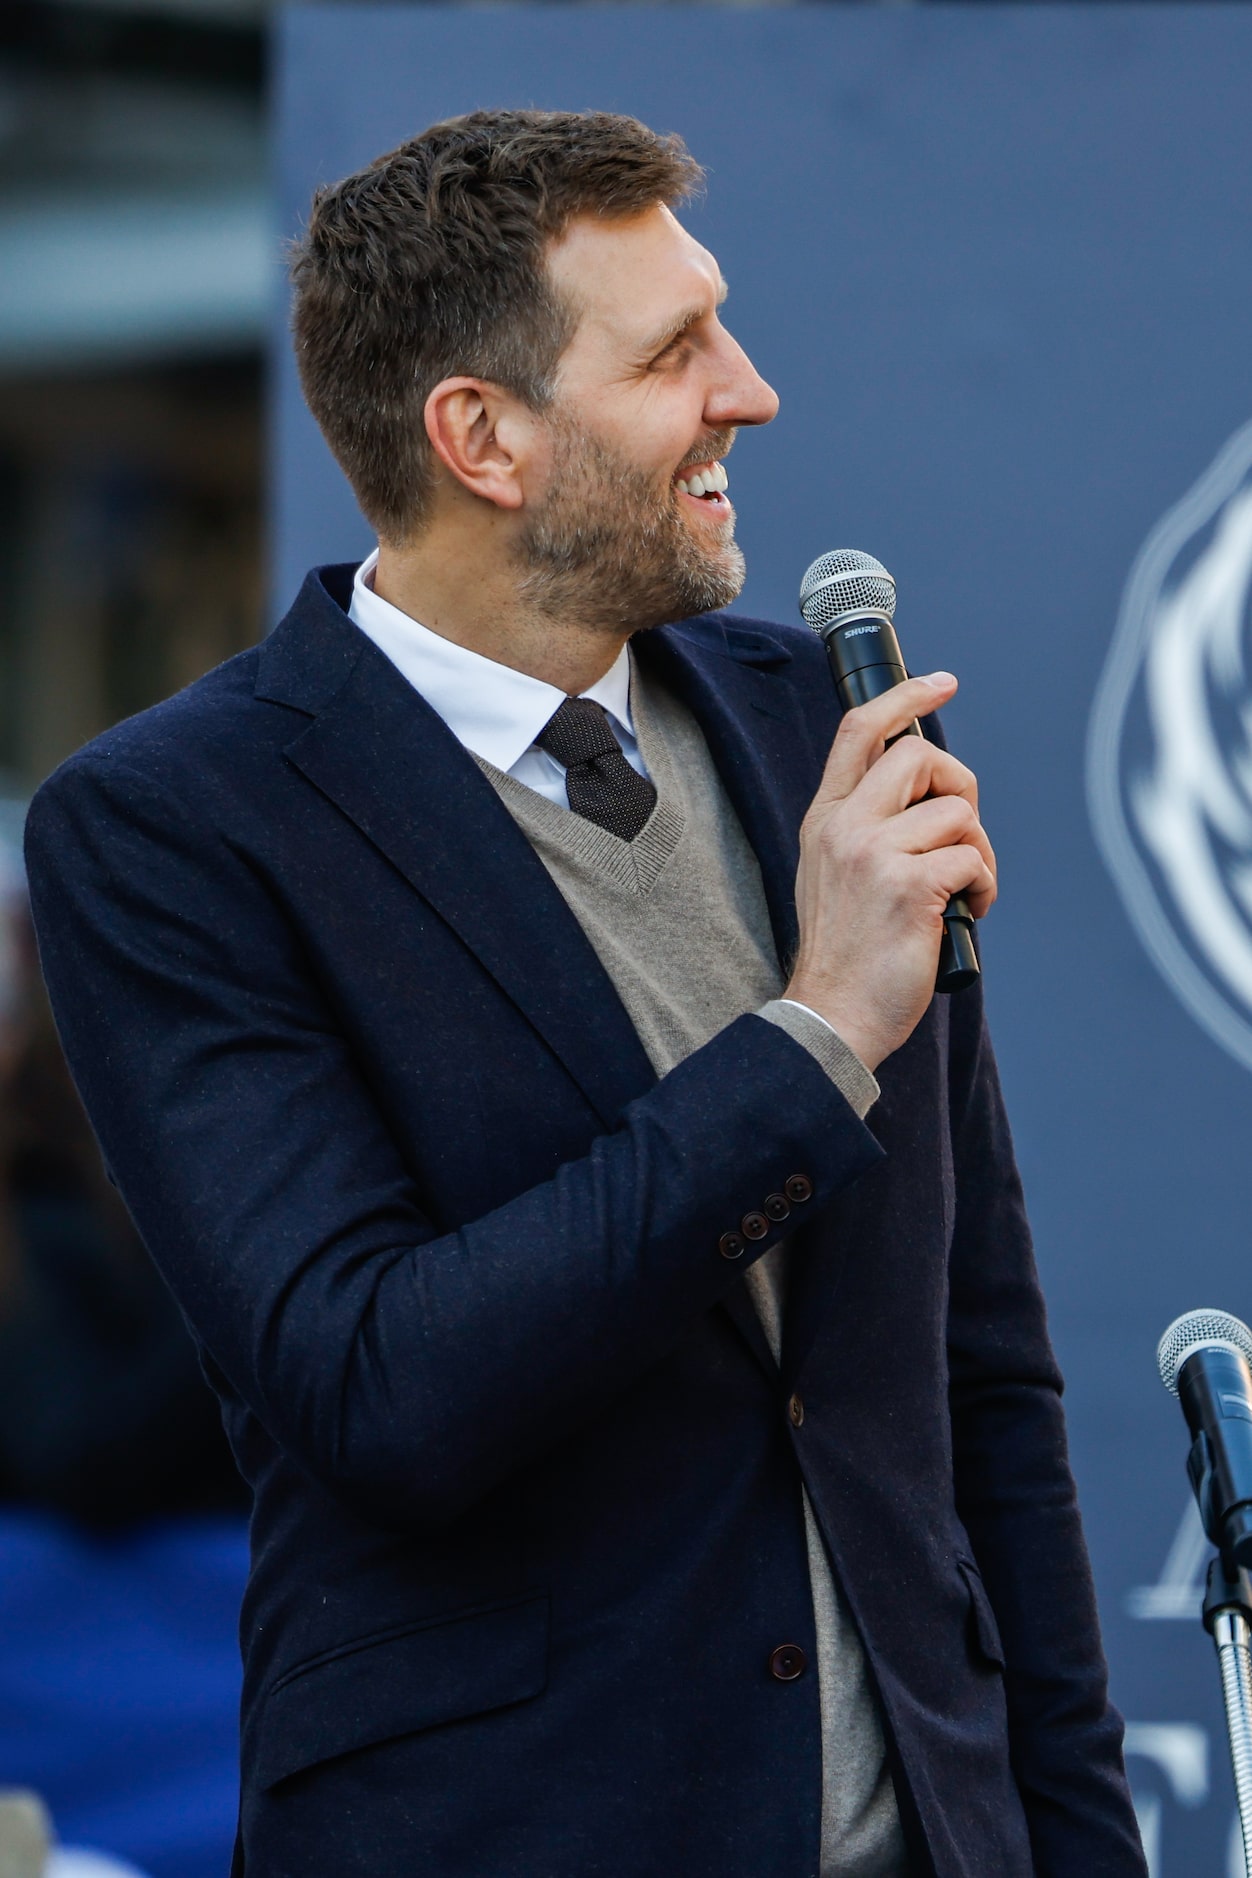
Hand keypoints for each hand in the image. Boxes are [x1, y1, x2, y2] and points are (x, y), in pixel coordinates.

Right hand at [784, 674, 995, 1072]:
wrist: (830, 1015)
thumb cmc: (846, 952)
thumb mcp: (835, 873)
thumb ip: (867, 827)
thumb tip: (929, 793)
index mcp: (825, 819)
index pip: (859, 731)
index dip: (906, 698)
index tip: (941, 683)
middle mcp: (844, 827)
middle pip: (920, 758)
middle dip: (960, 787)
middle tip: (961, 834)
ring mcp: (873, 854)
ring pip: (957, 813)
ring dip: (976, 851)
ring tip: (961, 892)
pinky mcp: (909, 887)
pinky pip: (972, 860)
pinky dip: (983, 888)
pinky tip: (964, 914)